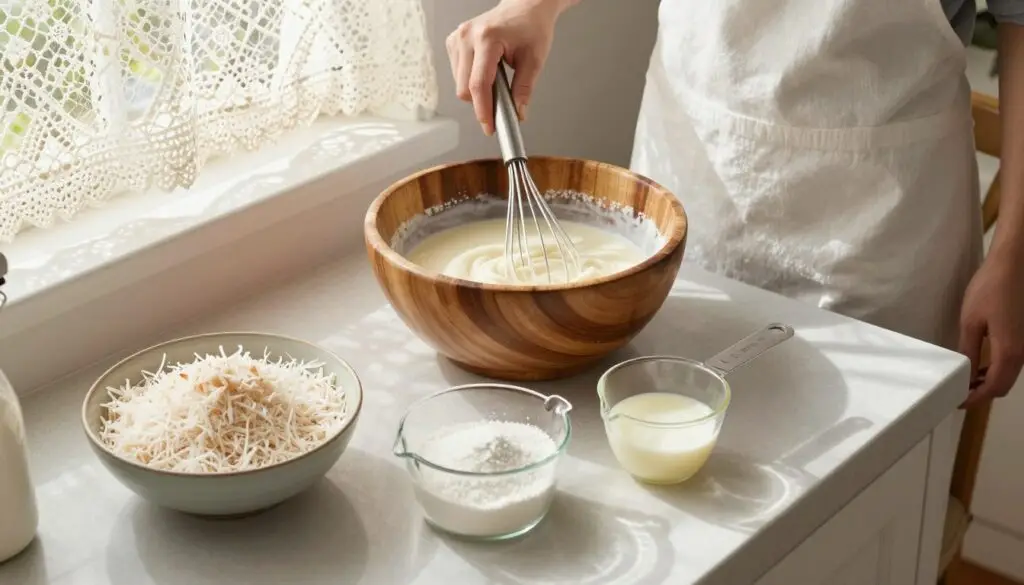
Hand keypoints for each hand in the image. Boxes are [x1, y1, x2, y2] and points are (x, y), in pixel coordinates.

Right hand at [445, 0, 570, 134]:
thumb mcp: (534, 59)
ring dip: (476, 91)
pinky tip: (486, 70)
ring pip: (459, 84)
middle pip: (464, 88)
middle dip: (482, 102)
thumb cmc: (531, 26)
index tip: (490, 127)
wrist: (524, 7)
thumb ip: (524, 88)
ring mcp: (457, 38)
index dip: (483, 110)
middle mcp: (467, 37)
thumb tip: (517, 113)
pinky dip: (471, 80)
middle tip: (502, 102)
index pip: (479, 84)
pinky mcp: (453, 42)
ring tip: (497, 79)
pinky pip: (457, 74)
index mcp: (487, 38)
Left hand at [959, 246, 1023, 406]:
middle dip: (982, 392)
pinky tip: (981, 362)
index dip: (975, 398)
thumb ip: (969, 351)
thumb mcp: (971, 321)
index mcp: (1010, 352)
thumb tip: (965, 374)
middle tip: (959, 391)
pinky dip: (997, 367)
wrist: (1016, 264)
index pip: (994, 388)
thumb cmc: (990, 289)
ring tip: (966, 379)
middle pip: (1004, 385)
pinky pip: (1013, 360)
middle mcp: (1023, 353)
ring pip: (1010, 373)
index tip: (957, 401)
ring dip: (990, 380)